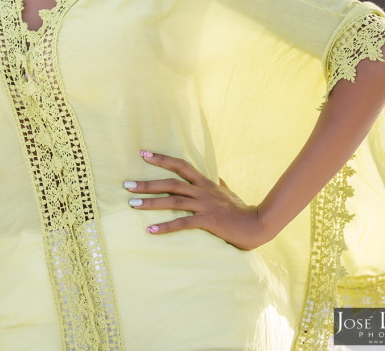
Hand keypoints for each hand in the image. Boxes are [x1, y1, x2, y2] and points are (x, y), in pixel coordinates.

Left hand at [124, 151, 273, 250]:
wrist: (257, 225)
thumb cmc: (242, 210)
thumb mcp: (230, 193)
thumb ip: (221, 184)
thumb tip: (218, 177)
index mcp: (205, 183)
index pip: (180, 166)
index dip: (162, 159)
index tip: (142, 154)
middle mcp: (202, 191)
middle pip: (170, 183)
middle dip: (147, 183)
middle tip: (126, 185)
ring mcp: (205, 205)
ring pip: (173, 200)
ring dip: (150, 202)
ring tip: (132, 204)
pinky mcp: (208, 221)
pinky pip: (183, 223)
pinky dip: (165, 226)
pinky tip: (150, 230)